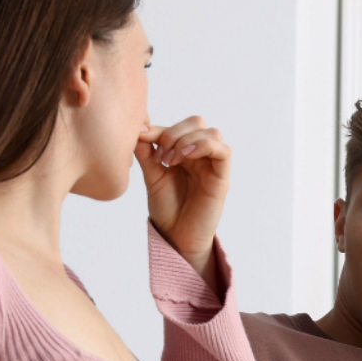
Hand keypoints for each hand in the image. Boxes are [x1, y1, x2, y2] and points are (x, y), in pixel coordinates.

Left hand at [136, 116, 231, 277]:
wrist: (176, 237)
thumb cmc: (167, 209)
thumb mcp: (152, 176)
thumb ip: (147, 153)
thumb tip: (138, 129)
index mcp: (184, 151)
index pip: (176, 126)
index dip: (158, 128)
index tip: (141, 138)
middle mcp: (200, 155)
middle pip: (196, 123)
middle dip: (174, 133)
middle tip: (160, 156)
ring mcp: (212, 165)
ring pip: (211, 132)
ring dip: (187, 141)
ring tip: (171, 161)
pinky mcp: (222, 177)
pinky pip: (223, 151)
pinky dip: (204, 146)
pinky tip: (185, 157)